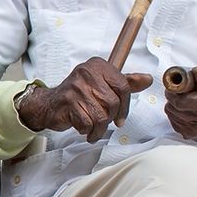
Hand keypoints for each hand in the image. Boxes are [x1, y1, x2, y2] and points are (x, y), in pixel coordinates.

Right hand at [17, 57, 153, 141]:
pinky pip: (87, 123)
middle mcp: (87, 72)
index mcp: (98, 65)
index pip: (123, 87)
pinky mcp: (68, 102)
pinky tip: (83, 128)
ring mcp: (76, 87)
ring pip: (101, 116)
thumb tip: (148, 79)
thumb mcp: (102, 84)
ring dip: (99, 129)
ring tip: (93, 129)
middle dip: (110, 118)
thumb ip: (125, 82)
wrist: (49, 104)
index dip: (125, 106)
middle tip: (104, 123)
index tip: (121, 118)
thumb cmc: (78, 95)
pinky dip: (87, 131)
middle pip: (113, 103)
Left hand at [164, 65, 196, 138]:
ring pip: (172, 115)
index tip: (174, 87)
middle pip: (175, 108)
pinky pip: (174, 123)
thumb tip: (195, 72)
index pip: (182, 102)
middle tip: (179, 91)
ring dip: (173, 105)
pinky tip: (186, 108)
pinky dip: (176, 114)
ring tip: (185, 99)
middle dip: (173, 97)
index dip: (173, 93)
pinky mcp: (192, 135)